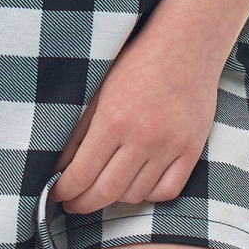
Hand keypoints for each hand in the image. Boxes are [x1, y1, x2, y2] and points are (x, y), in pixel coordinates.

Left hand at [54, 27, 223, 213]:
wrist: (187, 44)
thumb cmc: (137, 63)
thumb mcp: (98, 91)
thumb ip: (78, 131)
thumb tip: (60, 167)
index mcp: (113, 121)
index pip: (80, 175)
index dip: (63, 192)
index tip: (56, 193)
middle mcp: (143, 138)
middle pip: (106, 193)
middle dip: (82, 203)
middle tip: (73, 203)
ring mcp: (170, 146)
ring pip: (135, 195)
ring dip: (114, 198)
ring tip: (103, 188)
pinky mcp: (192, 149)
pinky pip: (168, 190)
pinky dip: (149, 194)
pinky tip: (136, 184)